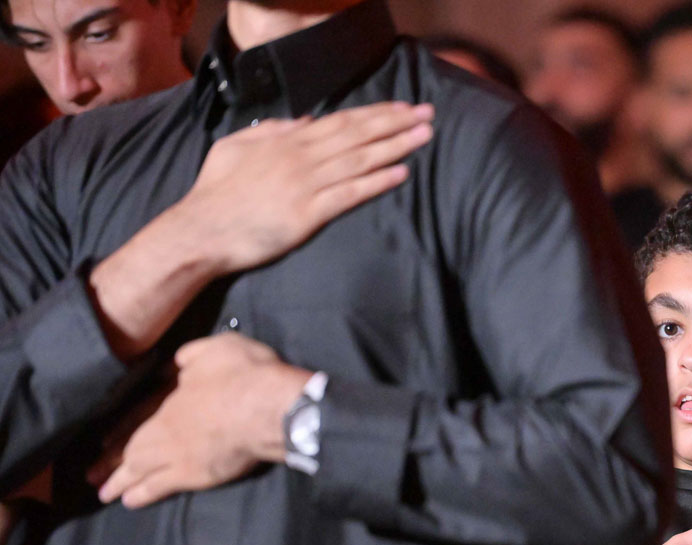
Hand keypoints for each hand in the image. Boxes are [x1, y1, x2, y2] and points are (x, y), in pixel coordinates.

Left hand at [89, 333, 308, 507]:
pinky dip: (141, 494)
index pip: (136, 414)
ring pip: (138, 469)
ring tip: (104, 493)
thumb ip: (192, 356)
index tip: (103, 442)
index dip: (119, 430)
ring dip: (119, 481)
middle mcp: (164, 427)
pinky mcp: (192, 474)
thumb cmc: (246, 374)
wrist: (268, 407)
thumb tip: (175, 364)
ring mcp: (176, 452)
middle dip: (109, 462)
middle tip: (91, 476)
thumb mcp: (216, 348)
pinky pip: (159, 487)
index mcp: (169, 395)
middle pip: (130, 445)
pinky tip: (129, 501)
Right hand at [169, 102, 434, 273]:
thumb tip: (304, 120)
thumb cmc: (216, 191)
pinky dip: (376, 182)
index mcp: (286, 141)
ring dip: (395, 146)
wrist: (202, 229)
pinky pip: (349, 194)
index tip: (403, 107)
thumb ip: (271, 130)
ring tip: (424, 137)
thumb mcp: (236, 146)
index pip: (340, 121)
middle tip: (428, 114)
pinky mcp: (308, 214)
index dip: (375, 113)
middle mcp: (300, 157)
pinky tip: (401, 173)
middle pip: (357, 135)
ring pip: (359, 160)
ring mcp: (305, 185)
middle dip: (395, 123)